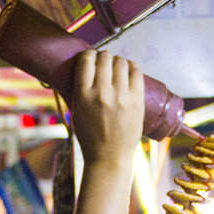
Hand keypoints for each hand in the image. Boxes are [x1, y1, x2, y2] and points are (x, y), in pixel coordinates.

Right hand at [70, 50, 144, 166]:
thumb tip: (86, 69)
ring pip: (121, 62)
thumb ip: (80, 90)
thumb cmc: (90, 137)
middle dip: (103, 57)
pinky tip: (129, 71)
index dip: (89, 55)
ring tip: (117, 69)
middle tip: (104, 64)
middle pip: (104, 57)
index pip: (86, 60)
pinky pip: (136, 72)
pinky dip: (132, 67)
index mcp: (83, 95)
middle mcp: (102, 93)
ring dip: (117, 61)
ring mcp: (121, 96)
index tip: (91, 58)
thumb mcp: (76, 112)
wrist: (109, 157)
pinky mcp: (137, 100)